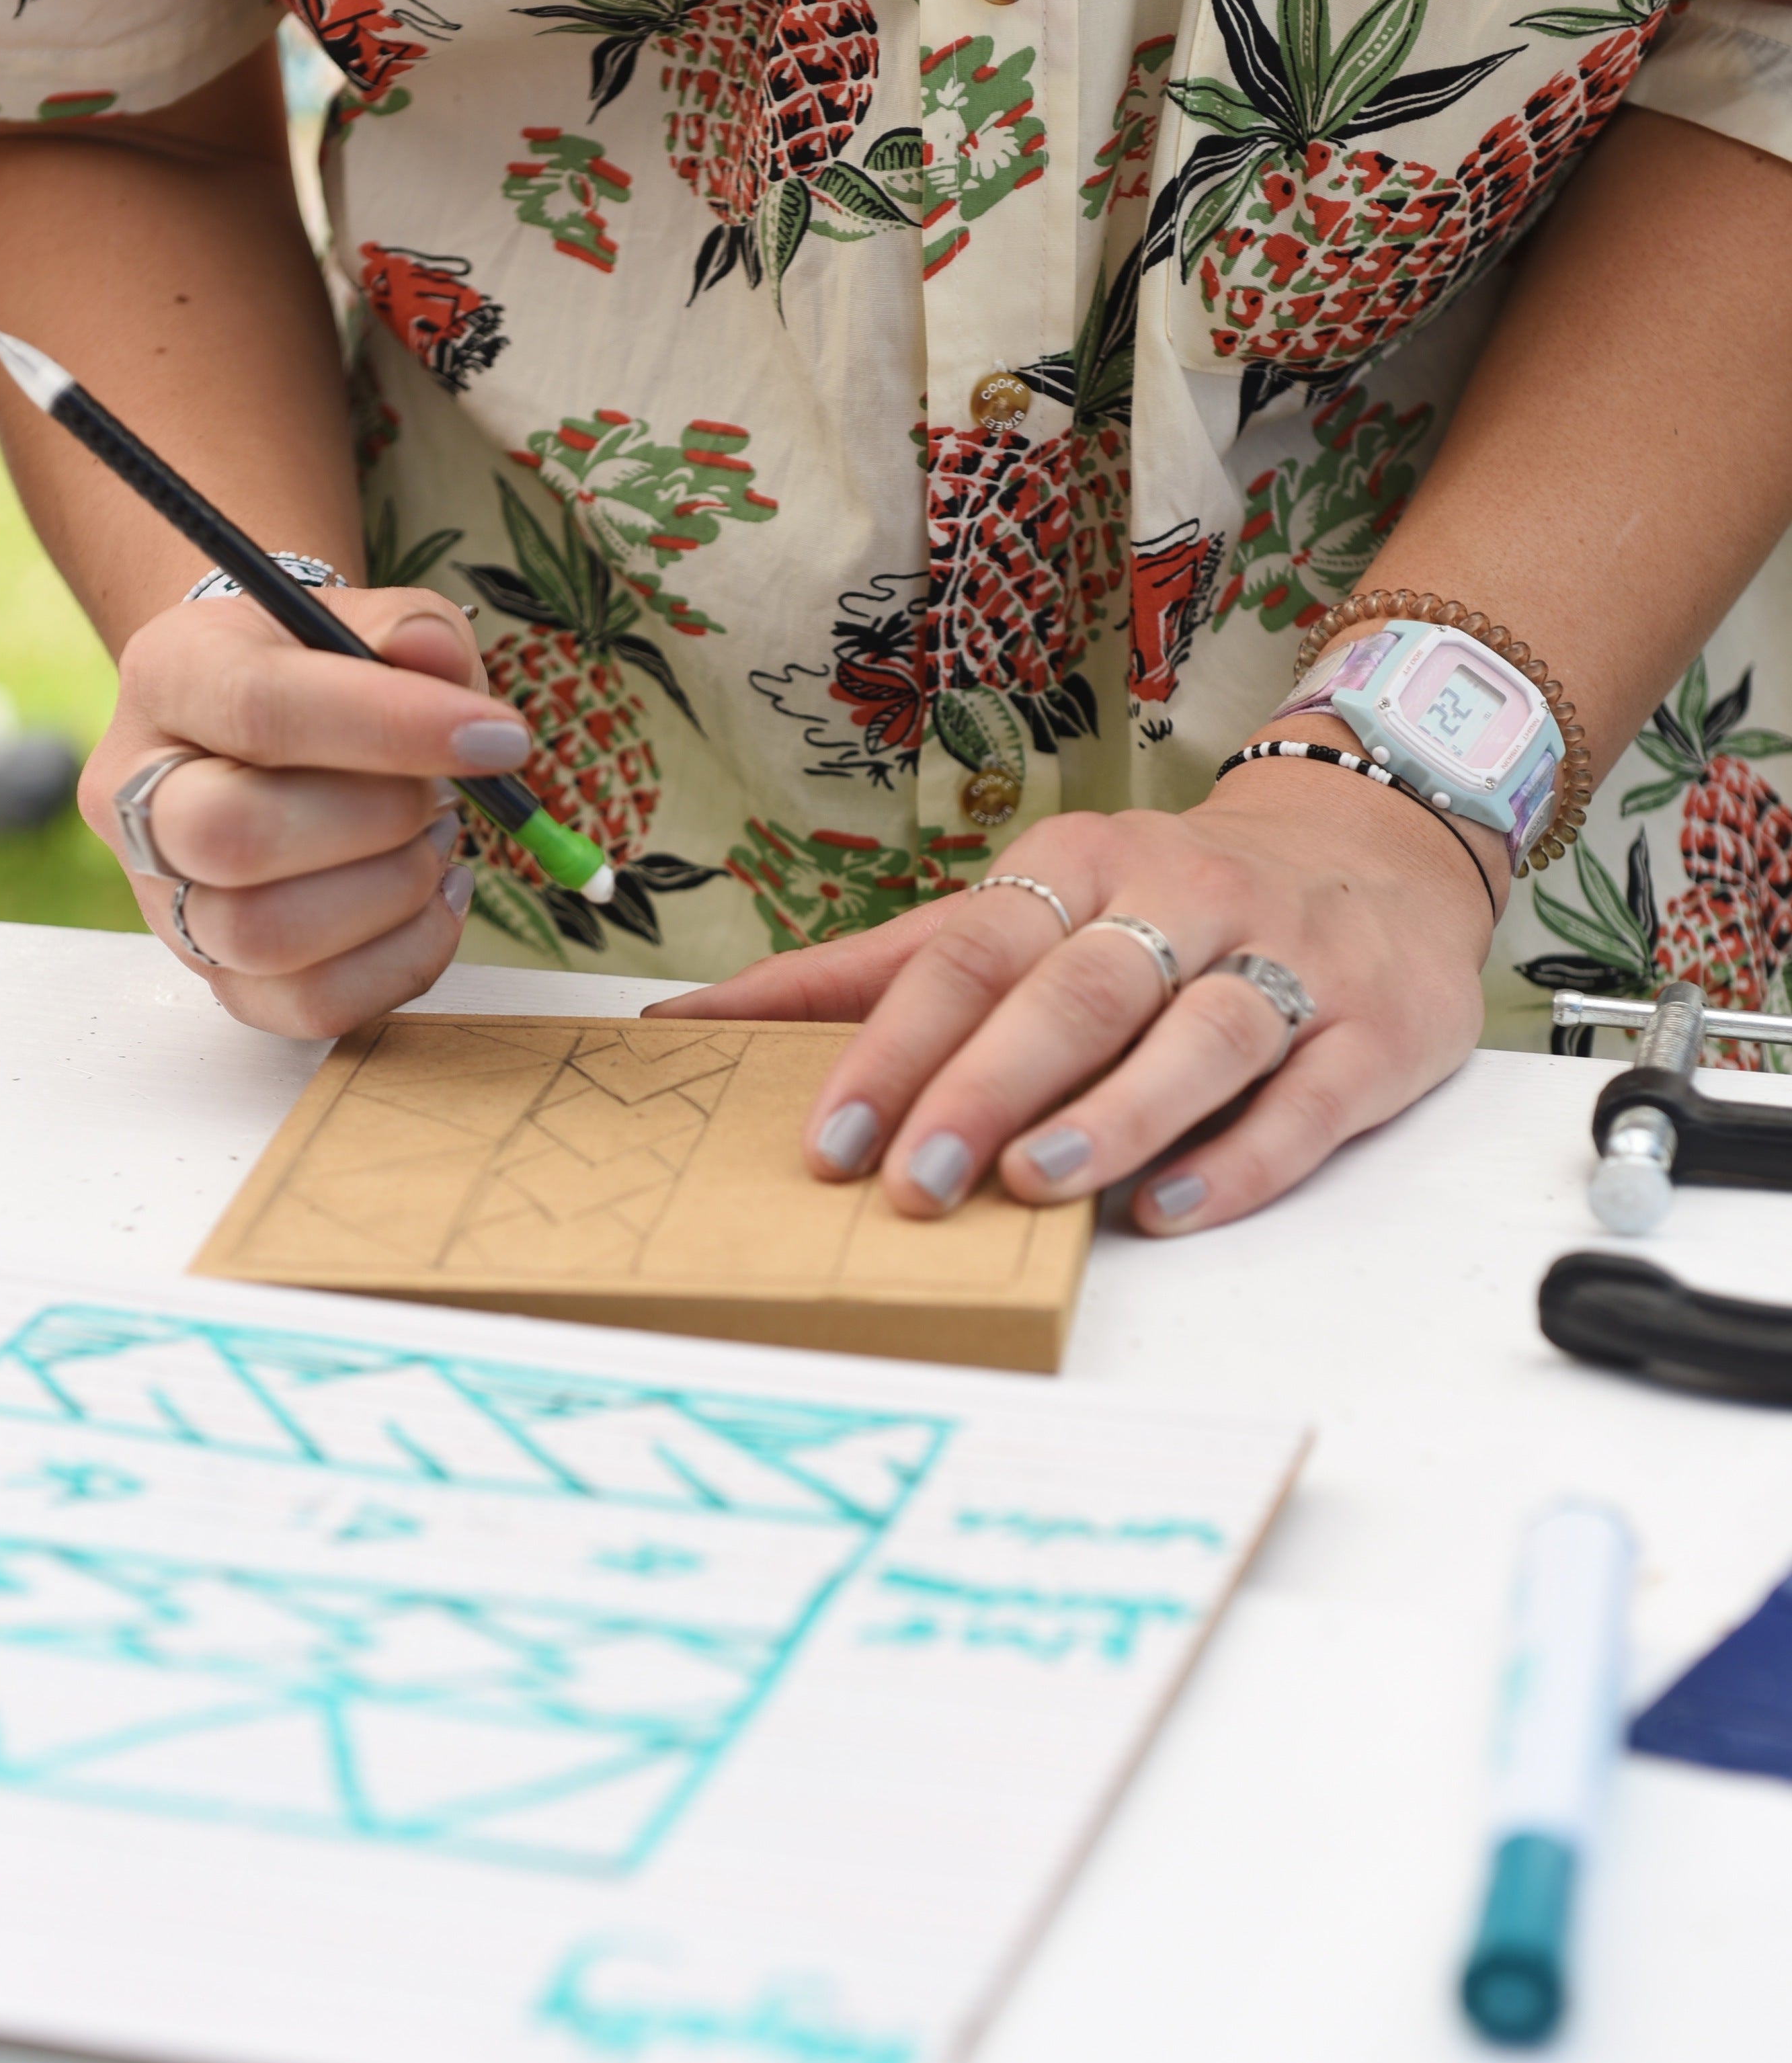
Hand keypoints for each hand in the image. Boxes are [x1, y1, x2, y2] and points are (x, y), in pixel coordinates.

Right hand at [80, 584, 521, 1035]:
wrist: (260, 728)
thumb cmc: (319, 672)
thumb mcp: (362, 618)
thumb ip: (411, 628)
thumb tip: (440, 660)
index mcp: (167, 677)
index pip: (258, 709)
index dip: (389, 727)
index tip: (499, 739)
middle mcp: (138, 795)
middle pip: (233, 838)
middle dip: (377, 821)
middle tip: (439, 795)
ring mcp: (166, 898)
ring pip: (264, 937)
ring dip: (392, 894)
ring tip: (434, 844)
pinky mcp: (217, 975)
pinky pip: (310, 1007)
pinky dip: (402, 960)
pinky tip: (432, 900)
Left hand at [647, 748, 1498, 1233]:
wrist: (1377, 852)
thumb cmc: (1159, 909)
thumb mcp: (1021, 912)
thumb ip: (870, 975)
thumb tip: (684, 1023)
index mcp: (1079, 867)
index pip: (972, 953)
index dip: (896, 1047)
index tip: (831, 1142)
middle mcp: (1183, 901)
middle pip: (1078, 991)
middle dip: (988, 1087)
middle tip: (915, 1183)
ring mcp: (1288, 962)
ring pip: (1201, 1034)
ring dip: (1116, 1112)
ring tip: (1035, 1184)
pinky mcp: (1372, 1031)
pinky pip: (1307, 1098)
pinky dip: (1239, 1158)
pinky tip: (1168, 1210)